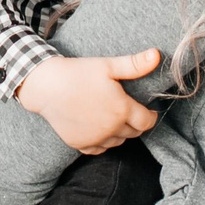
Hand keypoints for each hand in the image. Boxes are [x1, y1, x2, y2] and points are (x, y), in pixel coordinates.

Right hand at [14, 51, 160, 153]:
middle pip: (134, 133)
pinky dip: (102, 142)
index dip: (150, 116)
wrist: (47, 87)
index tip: (147, 111)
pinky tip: (98, 128)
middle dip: (135, 123)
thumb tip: (157, 55)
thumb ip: (135, 65)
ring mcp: (95, 139)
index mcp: (122, 110)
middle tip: (128, 111)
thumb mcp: (108, 65)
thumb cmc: (78, 73)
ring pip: (118, 142)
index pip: (147, 122)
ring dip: (120, 132)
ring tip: (112, 117)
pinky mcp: (80, 144)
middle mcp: (111, 129)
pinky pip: (99, 149)